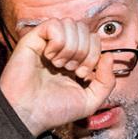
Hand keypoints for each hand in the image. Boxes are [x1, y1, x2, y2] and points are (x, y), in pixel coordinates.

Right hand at [0, 19, 115, 136]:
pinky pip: (54, 24)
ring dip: (71, 47)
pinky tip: (50, 57)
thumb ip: (107, 81)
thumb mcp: (90, 101)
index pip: (94, 39)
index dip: (94, 55)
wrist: (29, 114)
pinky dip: (58, 41)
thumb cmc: (54, 110)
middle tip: (71, 70)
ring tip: (60, 65)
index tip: (82, 75)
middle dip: (84, 50)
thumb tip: (108, 56)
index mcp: (75, 60)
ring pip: (71, 24)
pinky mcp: (33, 39)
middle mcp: (62, 49)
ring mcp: (47, 43)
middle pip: (85, 29)